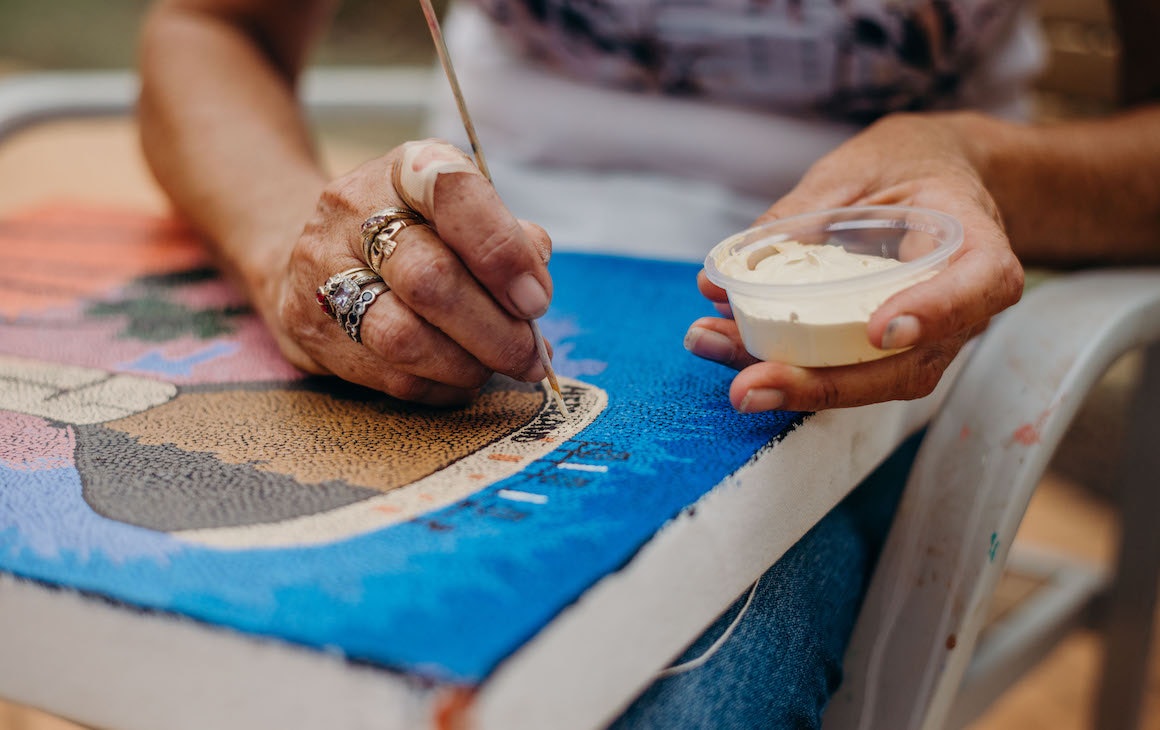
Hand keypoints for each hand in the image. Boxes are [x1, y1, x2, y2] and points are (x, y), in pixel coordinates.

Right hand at [265, 139, 552, 405]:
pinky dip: (440, 386)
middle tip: (530, 356)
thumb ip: (506, 240)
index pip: (454, 193)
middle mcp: (353, 210)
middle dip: (494, 330)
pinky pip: (389, 376)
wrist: (319, 252)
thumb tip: (532, 293)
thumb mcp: (462, 214)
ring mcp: (322, 270)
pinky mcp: (311, 329)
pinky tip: (459, 377)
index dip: (501, 250)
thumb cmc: (415, 234)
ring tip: (497, 367)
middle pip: (429, 279)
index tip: (536, 299)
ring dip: (467, 365)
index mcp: (407, 170)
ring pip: (403, 337)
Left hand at [685, 113, 1023, 411]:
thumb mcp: (858, 169)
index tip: (877, 331)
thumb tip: (722, 275)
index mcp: (976, 244)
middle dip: (824, 386)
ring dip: (787, 383)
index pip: (979, 286)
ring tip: (715, 354)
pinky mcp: (884, 350)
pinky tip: (724, 344)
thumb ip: (802, 214)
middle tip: (750, 386)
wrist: (934, 176)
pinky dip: (781, 362)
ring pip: (868, 381)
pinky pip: (841, 368)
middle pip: (908, 366)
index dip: (934, 313)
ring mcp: (925, 338)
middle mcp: (961, 308)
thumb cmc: (905, 164)